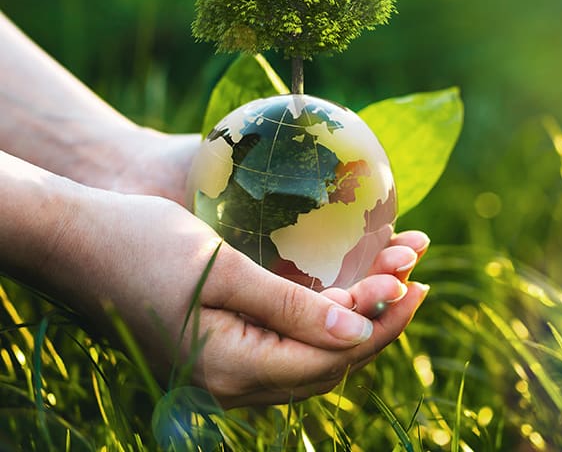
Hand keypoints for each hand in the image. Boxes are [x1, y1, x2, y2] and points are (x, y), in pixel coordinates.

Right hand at [58, 188, 428, 407]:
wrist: (77, 245)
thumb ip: (290, 308)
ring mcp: (223, 373)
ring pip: (310, 359)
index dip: (381, 322)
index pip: (332, 357)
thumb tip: (356, 332)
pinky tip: (338, 297)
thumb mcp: (222, 271)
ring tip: (388, 284)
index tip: (416, 285)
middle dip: (376, 322)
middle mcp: (231, 384)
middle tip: (412, 279)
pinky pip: (285, 348)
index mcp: (232, 368)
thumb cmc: (142, 245)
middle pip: (327, 363)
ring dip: (352, 323)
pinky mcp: (218, 352)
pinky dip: (319, 324)